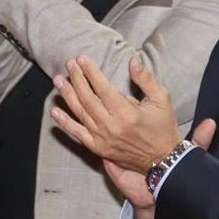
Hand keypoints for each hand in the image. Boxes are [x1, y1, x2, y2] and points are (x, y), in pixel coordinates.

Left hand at [50, 55, 182, 174]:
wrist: (163, 159)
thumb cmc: (163, 126)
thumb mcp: (162, 98)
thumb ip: (145, 79)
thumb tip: (133, 60)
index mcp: (127, 112)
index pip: (102, 88)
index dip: (90, 72)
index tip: (82, 59)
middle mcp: (111, 126)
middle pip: (87, 98)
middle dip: (76, 79)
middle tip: (69, 64)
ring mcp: (102, 138)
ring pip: (80, 113)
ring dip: (67, 95)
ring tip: (58, 80)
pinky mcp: (98, 148)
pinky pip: (77, 133)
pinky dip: (65, 122)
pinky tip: (54, 111)